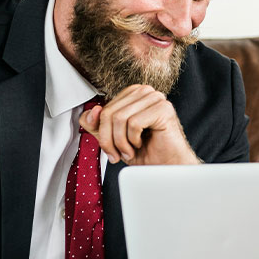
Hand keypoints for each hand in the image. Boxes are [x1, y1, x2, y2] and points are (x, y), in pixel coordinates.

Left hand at [80, 84, 200, 165]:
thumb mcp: (112, 138)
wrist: (167, 166)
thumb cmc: (145, 152)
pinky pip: (134, 123)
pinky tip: (142, 144)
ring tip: (130, 151)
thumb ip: (97, 124)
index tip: (110, 150)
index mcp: (133, 94)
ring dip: (121, 142)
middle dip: (109, 139)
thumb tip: (92, 112)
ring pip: (120, 118)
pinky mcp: (163, 108)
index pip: (104, 109)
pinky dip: (134, 139)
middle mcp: (145, 91)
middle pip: (109, 113)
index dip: (102, 132)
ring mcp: (156, 98)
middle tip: (117, 155)